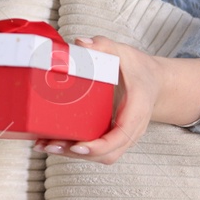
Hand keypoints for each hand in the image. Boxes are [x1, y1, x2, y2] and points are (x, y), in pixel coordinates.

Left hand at [31, 36, 199, 165]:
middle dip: (78, 153)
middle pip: (108, 153)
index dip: (99, 145)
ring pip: (101, 155)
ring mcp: (123, 136)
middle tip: (50, 144)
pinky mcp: (112, 136)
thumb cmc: (139, 69)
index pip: (121, 136)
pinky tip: (52, 142)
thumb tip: (80, 43)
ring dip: (72, 154)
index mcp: (137, 110)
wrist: (155, 82)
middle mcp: (132, 129)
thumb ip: (104, 46)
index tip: (78, 146)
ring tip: (45, 145)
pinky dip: (75, 149)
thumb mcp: (124, 52)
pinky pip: (97, 149)